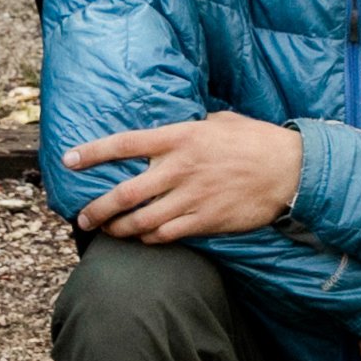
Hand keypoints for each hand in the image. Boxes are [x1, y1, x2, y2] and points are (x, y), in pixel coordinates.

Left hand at [62, 111, 304, 242]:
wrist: (290, 170)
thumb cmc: (255, 140)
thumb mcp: (218, 121)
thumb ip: (188, 130)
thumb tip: (168, 136)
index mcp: (180, 138)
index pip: (125, 144)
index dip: (92, 153)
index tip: (69, 159)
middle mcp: (180, 168)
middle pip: (125, 193)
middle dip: (97, 208)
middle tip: (82, 216)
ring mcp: (192, 198)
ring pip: (142, 220)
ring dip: (120, 229)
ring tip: (109, 232)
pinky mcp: (206, 221)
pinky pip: (167, 235)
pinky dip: (150, 238)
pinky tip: (144, 238)